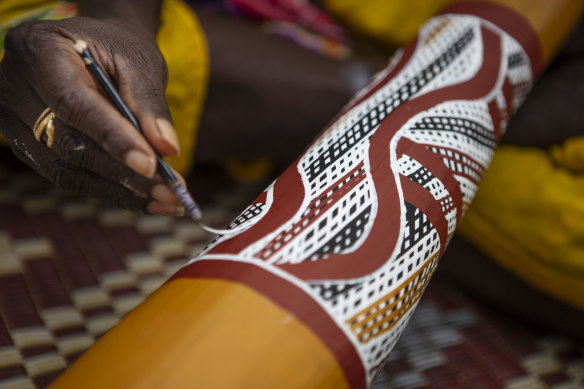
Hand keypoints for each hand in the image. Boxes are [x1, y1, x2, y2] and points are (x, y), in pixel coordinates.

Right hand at [0, 17, 185, 215]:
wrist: (92, 49)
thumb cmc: (116, 49)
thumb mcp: (138, 60)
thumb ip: (149, 102)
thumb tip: (167, 149)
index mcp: (40, 51)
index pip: (72, 103)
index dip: (112, 137)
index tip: (150, 165)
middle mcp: (16, 88)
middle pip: (67, 143)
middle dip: (123, 173)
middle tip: (170, 192)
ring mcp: (15, 121)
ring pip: (67, 169)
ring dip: (120, 191)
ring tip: (167, 200)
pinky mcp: (27, 147)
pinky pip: (69, 176)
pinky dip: (110, 190)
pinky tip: (145, 197)